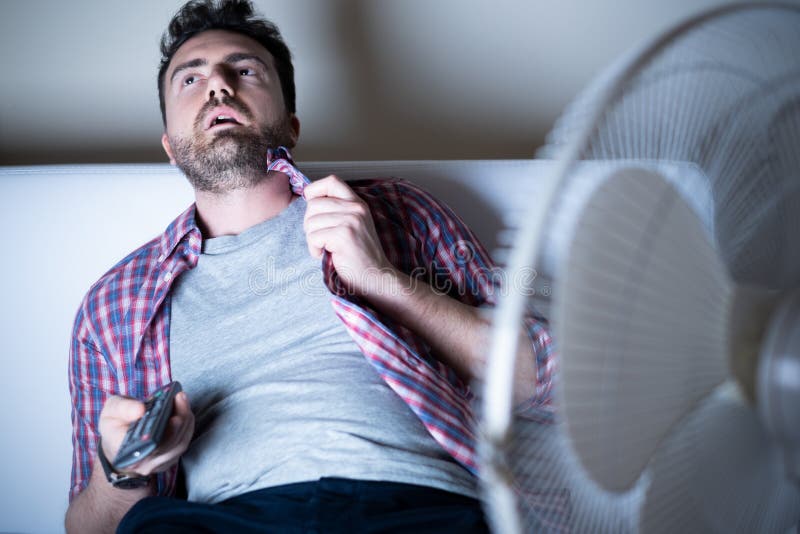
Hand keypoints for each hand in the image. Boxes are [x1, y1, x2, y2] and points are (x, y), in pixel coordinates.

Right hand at [97, 391, 193, 476]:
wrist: (119, 443)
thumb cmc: (115, 425)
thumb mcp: (110, 411)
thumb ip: (122, 408)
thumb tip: (140, 410)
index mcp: (124, 452)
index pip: (147, 446)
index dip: (162, 432)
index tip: (171, 413)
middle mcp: (142, 463)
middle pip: (168, 443)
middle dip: (179, 418)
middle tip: (180, 397)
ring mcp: (157, 464)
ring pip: (179, 443)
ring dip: (185, 420)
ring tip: (182, 399)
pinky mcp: (168, 460)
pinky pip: (182, 444)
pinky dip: (187, 426)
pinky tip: (185, 410)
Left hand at [303, 175, 395, 294]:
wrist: (375, 276)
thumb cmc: (359, 255)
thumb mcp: (353, 225)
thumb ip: (338, 211)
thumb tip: (309, 201)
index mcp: (358, 203)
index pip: (332, 181)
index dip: (315, 190)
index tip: (314, 209)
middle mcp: (356, 208)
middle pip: (313, 204)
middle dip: (309, 223)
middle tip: (320, 238)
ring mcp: (351, 221)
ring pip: (311, 222)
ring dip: (312, 239)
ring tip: (325, 248)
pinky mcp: (344, 235)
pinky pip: (313, 237)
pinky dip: (314, 249)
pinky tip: (325, 255)